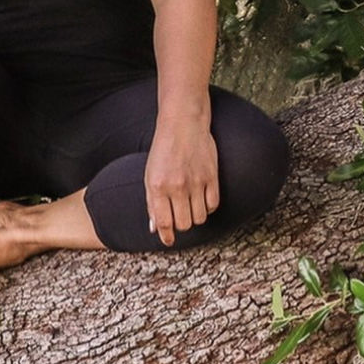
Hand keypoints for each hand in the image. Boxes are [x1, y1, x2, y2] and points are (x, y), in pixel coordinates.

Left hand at [144, 122, 218, 246]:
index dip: (167, 236)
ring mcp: (196, 182)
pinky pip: (213, 205)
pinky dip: (208, 207)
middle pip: (184, 224)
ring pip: (199, 218)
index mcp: (158, 185)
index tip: (169, 240)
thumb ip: (152, 202)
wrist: (183, 123)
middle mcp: (177, 186)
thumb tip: (155, 228)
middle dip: (181, 224)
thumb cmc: (164, 149)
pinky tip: (202, 198)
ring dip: (195, 216)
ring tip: (190, 204)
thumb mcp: (150, 174)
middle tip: (179, 215)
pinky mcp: (212, 177)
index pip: (164, 222)